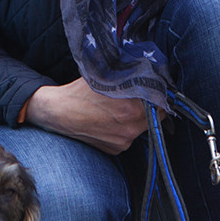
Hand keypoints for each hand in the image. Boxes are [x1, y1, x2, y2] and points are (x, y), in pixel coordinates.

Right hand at [22, 79, 147, 154]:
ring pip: (140, 127)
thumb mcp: (106, 77)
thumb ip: (129, 76)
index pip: (161, 104)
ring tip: (118, 109)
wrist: (58, 112)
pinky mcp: (115, 150)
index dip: (158, 96)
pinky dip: (123, 129)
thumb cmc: (80, 92)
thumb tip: (148, 71)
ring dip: (136, 119)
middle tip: (138, 99)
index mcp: (132, 109)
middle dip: (148, 107)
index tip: (155, 91)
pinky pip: (127, 137)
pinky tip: (110, 120)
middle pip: (153, 117)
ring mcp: (123, 142)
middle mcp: (130, 128)